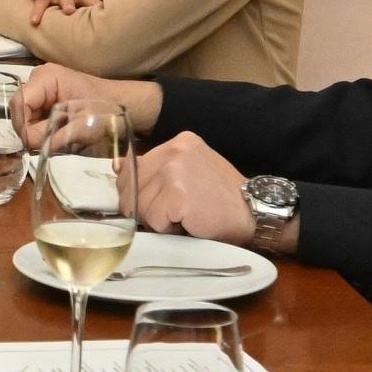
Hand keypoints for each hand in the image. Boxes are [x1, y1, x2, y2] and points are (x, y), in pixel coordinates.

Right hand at [2, 0, 102, 16]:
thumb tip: (102, 8)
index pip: (95, 2)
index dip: (102, 12)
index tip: (106, 24)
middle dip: (88, 8)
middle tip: (93, 21)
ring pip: (64, 0)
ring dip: (67, 5)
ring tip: (68, 11)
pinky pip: (40, 5)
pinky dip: (37, 12)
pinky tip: (34, 21)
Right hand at [11, 62, 161, 142]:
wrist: (125, 104)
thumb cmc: (108, 109)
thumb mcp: (84, 125)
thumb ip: (58, 135)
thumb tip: (35, 147)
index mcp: (48, 78)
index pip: (20, 102)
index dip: (23, 126)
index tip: (35, 144)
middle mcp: (40, 79)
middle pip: (18, 109)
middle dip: (28, 130)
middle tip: (44, 146)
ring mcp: (41, 88)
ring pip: (23, 115)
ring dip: (34, 131)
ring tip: (53, 140)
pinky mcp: (45, 98)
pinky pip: (32, 116)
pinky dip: (39, 129)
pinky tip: (53, 134)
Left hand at [131, 132, 252, 238]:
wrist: (254, 214)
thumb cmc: (222, 200)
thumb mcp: (190, 173)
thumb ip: (158, 169)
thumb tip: (117, 168)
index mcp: (178, 142)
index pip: (133, 167)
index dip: (138, 191)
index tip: (159, 201)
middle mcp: (174, 150)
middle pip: (131, 187)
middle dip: (147, 208)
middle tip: (177, 213)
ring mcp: (175, 170)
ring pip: (140, 205)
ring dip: (159, 220)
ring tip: (187, 216)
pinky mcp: (177, 194)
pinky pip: (154, 220)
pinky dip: (169, 228)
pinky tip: (190, 222)